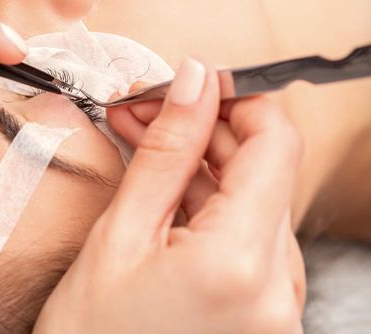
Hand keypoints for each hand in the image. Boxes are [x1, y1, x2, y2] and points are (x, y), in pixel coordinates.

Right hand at [35, 58, 306, 332]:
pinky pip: (249, 242)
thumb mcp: (119, 236)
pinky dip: (211, 210)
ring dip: (204, 168)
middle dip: (207, 132)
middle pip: (265, 172)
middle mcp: (277, 290)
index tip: (189, 88)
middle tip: (146, 111)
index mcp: (240, 263)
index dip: (234, 101)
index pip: (274, 142)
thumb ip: (165, 153)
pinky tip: (166, 192)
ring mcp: (276, 308)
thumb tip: (191, 85)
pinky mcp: (263, 316)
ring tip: (145, 145)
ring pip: (256, 205)